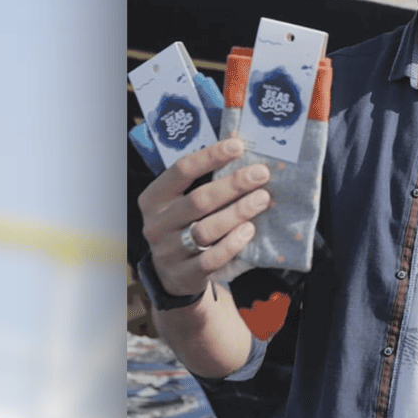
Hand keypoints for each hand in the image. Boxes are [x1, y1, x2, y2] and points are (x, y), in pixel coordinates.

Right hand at [138, 137, 272, 298]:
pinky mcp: (184, 275)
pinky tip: (250, 230)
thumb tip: (237, 142)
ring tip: (263, 199)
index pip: (181, 170)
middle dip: (233, 184)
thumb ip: (204, 180)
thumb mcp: (182, 202)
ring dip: (238, 212)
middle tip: (261, 174)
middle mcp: (156, 223)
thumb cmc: (185, 226)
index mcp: (154, 198)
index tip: (238, 145)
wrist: (172, 275)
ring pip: (206, 229)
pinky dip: (233, 243)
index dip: (210, 156)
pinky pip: (211, 258)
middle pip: (199, 200)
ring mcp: (168, 252)